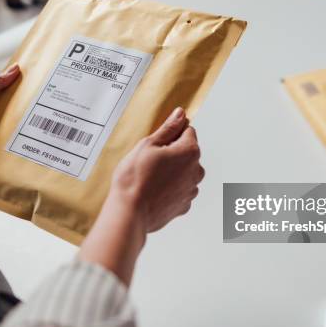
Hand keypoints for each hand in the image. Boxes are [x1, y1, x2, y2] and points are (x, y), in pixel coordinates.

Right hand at [79, 107, 203, 284]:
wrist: (129, 212)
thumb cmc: (135, 178)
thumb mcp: (148, 145)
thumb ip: (168, 128)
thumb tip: (181, 114)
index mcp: (189, 152)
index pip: (188, 131)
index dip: (171, 134)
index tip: (158, 141)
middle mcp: (196, 171)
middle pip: (188, 153)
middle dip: (173, 153)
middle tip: (150, 160)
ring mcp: (191, 190)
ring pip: (184, 172)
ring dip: (173, 172)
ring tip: (150, 177)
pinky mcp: (184, 206)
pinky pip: (180, 190)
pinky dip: (170, 189)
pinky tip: (154, 190)